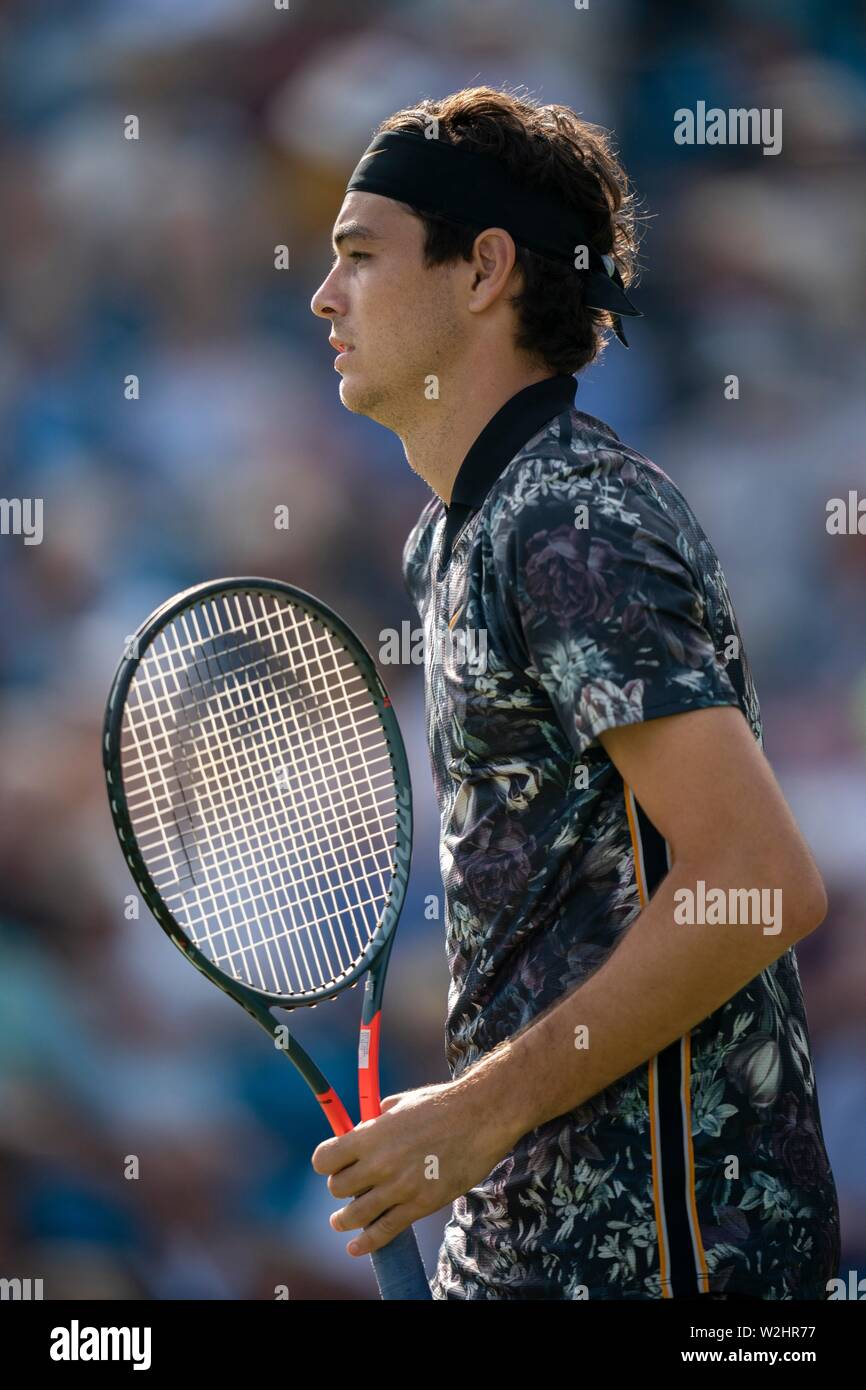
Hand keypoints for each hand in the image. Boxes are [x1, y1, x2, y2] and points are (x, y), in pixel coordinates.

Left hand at [310, 1078, 515, 1257]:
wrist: (480, 1117)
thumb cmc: (442, 1104)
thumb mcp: (402, 1103)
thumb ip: (379, 1118)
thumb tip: (366, 1125)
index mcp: (370, 1135)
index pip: (325, 1159)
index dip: (325, 1163)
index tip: (330, 1164)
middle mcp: (379, 1163)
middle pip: (338, 1188)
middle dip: (340, 1188)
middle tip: (349, 1186)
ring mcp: (399, 1187)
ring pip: (355, 1215)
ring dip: (344, 1220)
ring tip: (340, 1221)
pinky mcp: (420, 1205)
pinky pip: (385, 1231)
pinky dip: (367, 1243)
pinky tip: (356, 1247)